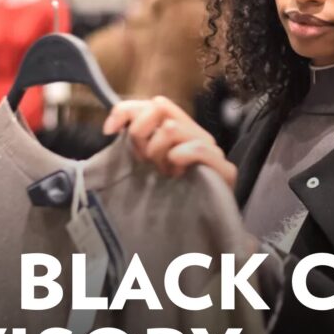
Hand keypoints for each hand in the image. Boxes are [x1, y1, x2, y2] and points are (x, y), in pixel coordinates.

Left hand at [102, 96, 236, 188]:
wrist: (197, 230)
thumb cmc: (167, 198)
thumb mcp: (145, 166)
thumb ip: (136, 143)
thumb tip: (111, 128)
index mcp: (179, 130)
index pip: (154, 103)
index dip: (127, 110)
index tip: (109, 131)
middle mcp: (196, 134)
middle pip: (160, 107)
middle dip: (142, 134)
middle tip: (144, 160)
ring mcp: (212, 149)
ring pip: (172, 128)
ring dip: (158, 152)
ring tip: (164, 173)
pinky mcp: (225, 169)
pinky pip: (199, 148)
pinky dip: (181, 156)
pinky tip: (177, 172)